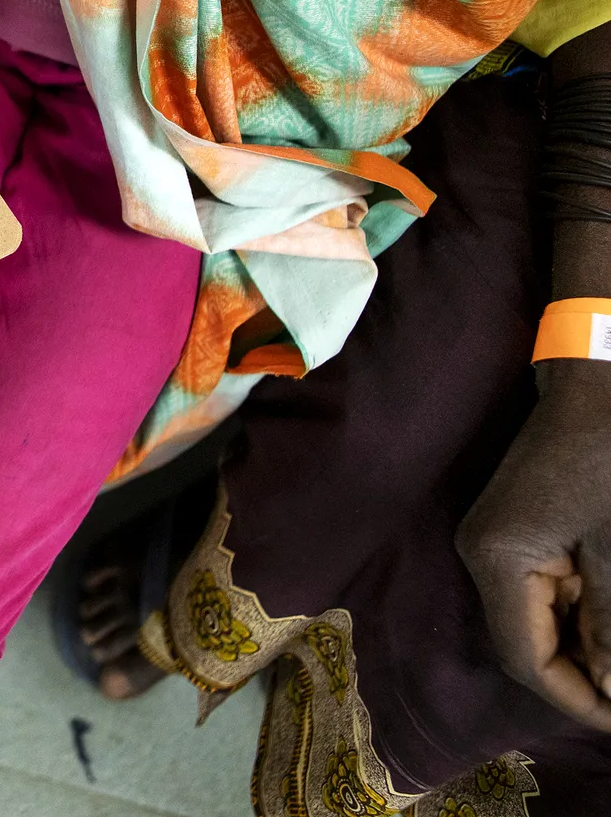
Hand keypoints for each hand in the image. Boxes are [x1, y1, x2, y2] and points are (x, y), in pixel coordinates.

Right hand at [457, 358, 610, 730]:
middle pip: (529, 644)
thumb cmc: (607, 460)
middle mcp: (483, 557)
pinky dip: (584, 616)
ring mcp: (497, 543)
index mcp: (498, 562)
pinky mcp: (518, 531)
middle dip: (585, 677)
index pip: (526, 658)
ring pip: (540, 621)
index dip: (578, 699)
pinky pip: (547, 592)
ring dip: (586, 647)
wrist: (597, 383)